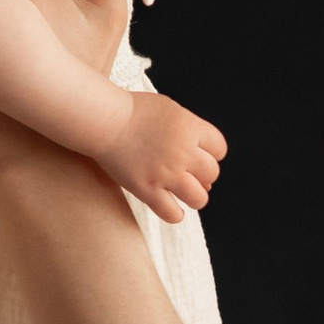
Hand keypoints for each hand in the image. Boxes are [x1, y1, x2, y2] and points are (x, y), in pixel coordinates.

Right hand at [102, 89, 228, 224]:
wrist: (103, 121)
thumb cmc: (133, 111)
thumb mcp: (170, 109)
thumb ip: (189, 129)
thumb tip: (204, 160)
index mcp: (190, 128)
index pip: (220, 148)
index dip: (212, 153)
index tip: (199, 155)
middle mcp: (182, 152)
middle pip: (211, 173)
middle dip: (203, 175)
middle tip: (188, 173)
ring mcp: (165, 173)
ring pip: (199, 198)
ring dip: (194, 196)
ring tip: (184, 192)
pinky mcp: (147, 189)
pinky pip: (172, 214)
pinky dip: (175, 214)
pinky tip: (171, 207)